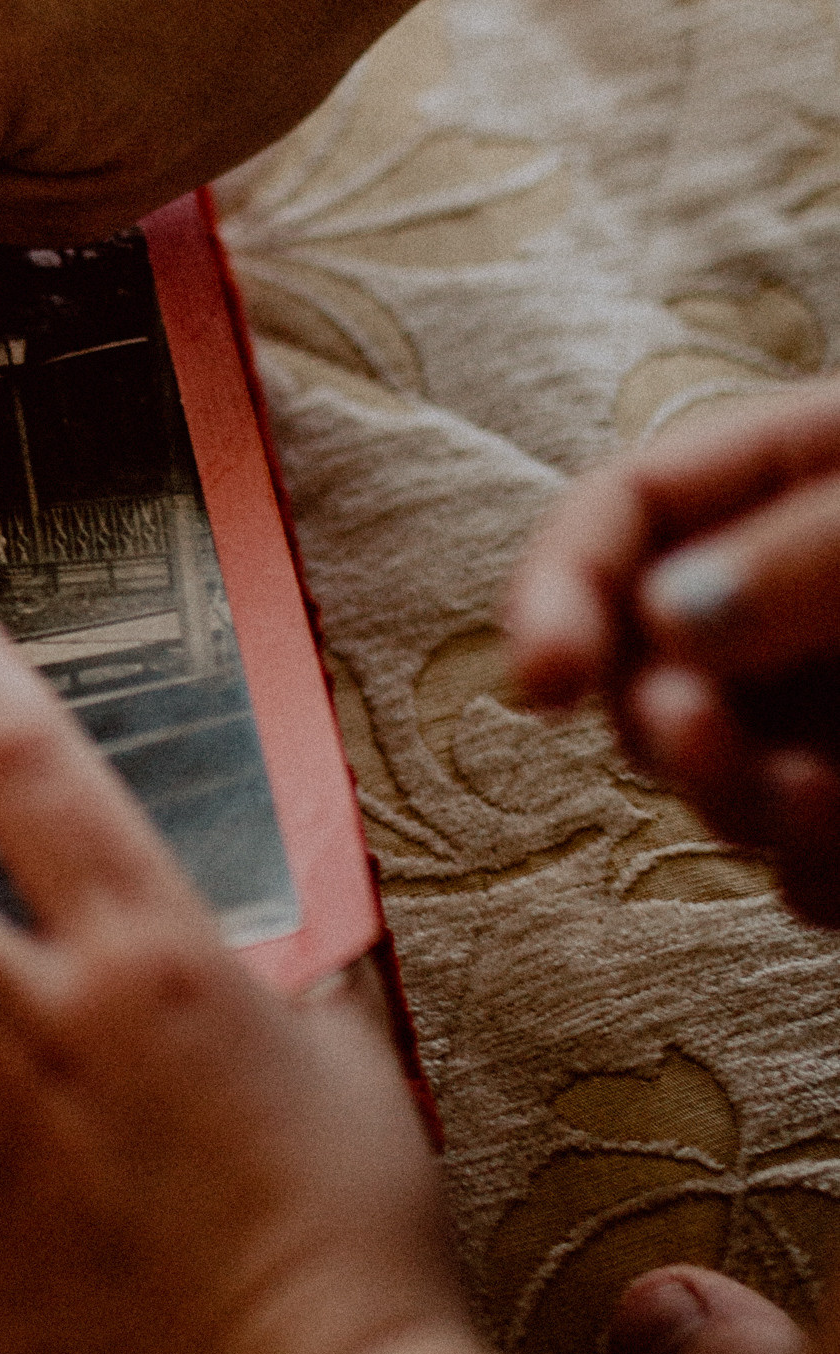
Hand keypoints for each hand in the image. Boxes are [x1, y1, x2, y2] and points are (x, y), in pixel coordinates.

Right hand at [504, 378, 839, 920]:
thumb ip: (809, 551)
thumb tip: (667, 619)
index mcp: (785, 480)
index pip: (621, 516)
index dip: (559, 591)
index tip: (542, 679)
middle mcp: (783, 602)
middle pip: (643, 663)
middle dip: (657, 718)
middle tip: (703, 736)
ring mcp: (825, 711)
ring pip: (714, 778)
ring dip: (736, 802)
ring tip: (822, 806)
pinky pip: (803, 866)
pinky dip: (819, 874)